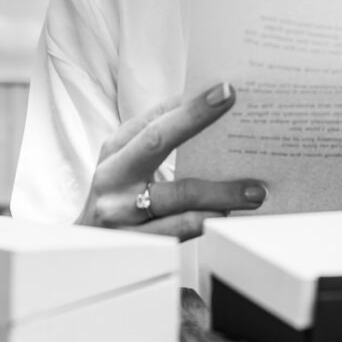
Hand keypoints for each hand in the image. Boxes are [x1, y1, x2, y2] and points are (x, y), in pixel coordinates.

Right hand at [75, 82, 267, 239]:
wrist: (89, 251)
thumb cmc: (117, 197)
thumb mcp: (125, 163)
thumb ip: (157, 139)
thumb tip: (207, 111)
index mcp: (115, 151)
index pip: (154, 119)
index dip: (189, 105)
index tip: (223, 91)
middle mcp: (113, 178)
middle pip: (157, 144)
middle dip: (198, 122)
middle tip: (238, 116)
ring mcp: (121, 214)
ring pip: (179, 197)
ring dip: (221, 193)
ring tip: (252, 191)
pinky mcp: (136, 245)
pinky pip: (181, 230)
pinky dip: (208, 220)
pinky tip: (226, 215)